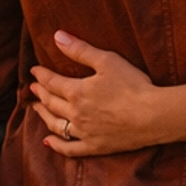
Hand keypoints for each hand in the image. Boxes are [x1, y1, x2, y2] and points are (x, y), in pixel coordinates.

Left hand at [31, 32, 161, 155]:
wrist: (152, 116)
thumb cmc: (132, 85)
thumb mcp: (107, 61)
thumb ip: (80, 49)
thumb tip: (57, 37)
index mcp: (77, 92)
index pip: (52, 82)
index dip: (41, 75)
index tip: (34, 70)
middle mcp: (75, 114)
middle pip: (51, 103)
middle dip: (40, 94)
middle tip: (32, 88)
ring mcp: (84, 133)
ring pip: (55, 125)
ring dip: (43, 116)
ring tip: (36, 109)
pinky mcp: (95, 146)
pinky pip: (70, 149)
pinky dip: (56, 145)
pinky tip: (47, 141)